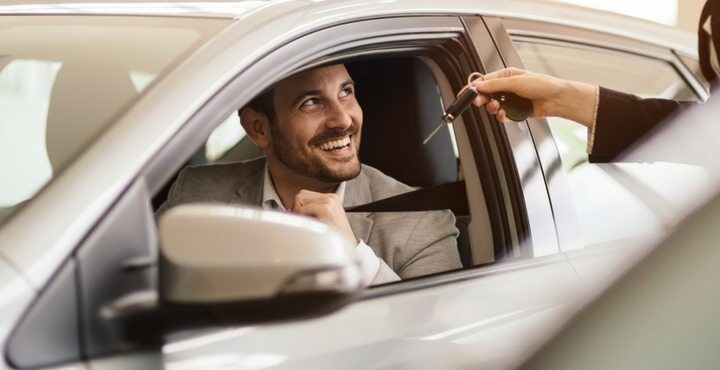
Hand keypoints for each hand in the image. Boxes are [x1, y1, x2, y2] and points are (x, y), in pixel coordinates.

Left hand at [292, 190, 357, 244]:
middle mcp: (330, 197)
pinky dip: (303, 219)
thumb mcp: (323, 220)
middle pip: (300, 195)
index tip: (302, 220)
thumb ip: (310, 211)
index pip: (304, 195)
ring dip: (300, 213)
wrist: (347, 248)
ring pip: (299, 200)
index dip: (299, 208)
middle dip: (297, 209)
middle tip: (305, 223)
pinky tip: (314, 227)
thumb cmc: (335, 238)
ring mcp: (329, 201)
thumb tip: (289, 211)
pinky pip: (302, 209)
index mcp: (331, 198)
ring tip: (311, 225)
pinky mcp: (326, 208)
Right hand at [467, 68, 596, 126]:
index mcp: (505, 76)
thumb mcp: (516, 81)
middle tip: (481, 102)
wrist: (557, 99)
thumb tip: (479, 85)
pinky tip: (505, 114)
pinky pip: (502, 116)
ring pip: (493, 107)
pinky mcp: (514, 112)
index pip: (484, 81)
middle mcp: (506, 88)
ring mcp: (510, 100)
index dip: (474, 88)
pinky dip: (501, 116)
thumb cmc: (543, 85)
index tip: (466, 93)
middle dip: (483, 100)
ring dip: (493, 109)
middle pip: (486, 95)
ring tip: (498, 108)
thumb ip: (495, 84)